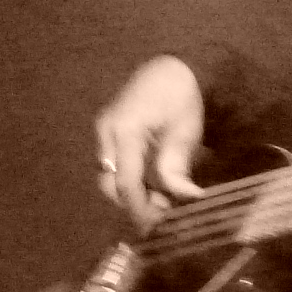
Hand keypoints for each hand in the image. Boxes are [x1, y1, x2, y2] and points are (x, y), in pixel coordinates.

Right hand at [94, 56, 204, 227]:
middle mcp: (107, 132)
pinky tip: (151, 183)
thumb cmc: (182, 94)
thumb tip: (187, 197)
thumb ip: (178, 165)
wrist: (171, 66)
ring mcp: (105, 131)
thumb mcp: (186, 130)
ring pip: (109, 176)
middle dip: (133, 203)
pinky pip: (113, 165)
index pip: (125, 181)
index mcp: (125, 130)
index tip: (157, 225)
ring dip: (130, 193)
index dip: (139, 207)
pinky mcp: (109, 132)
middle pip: (110, 183)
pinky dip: (129, 179)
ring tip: (160, 198)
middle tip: (163, 210)